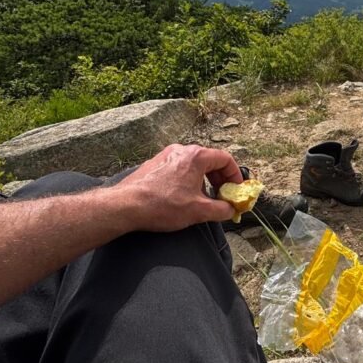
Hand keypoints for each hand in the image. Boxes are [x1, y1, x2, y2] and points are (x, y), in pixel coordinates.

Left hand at [111, 143, 243, 232]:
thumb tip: (231, 209)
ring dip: (204, 180)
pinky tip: (183, 197)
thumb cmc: (162, 205)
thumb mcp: (199, 211)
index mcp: (196, 156)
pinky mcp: (154, 164)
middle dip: (220, 179)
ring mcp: (166, 155)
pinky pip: (178, 168)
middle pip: (210, 160)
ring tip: (203, 199)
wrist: (126, 206)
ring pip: (193, 164)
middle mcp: (181, 150)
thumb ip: (222, 209)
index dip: (235, 176)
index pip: (225, 159)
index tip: (236, 190)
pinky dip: (188, 180)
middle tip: (223, 196)